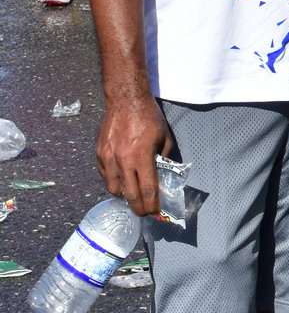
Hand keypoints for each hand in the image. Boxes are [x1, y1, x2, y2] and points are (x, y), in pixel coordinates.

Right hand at [97, 91, 173, 215]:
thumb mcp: (164, 137)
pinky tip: (121, 179)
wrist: (126, 100)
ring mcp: (108, 157)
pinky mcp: (99, 153)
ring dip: (123, 196)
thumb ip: (164, 158)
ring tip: (131, 195)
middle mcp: (123, 160)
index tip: (155, 212)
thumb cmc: (148, 117)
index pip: (147, 190)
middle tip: (143, 212)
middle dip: (137, 207)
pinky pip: (104, 175)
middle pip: (129, 195)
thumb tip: (165, 175)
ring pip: (113, 188)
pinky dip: (113, 181)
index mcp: (142, 156)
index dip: (152, 205)